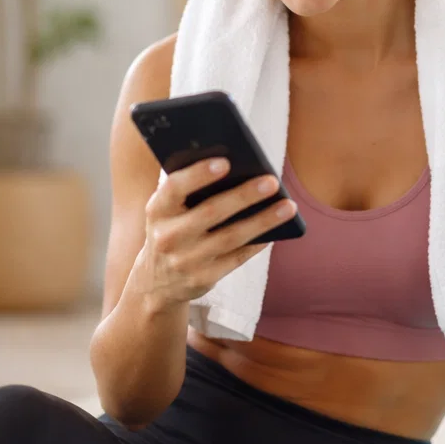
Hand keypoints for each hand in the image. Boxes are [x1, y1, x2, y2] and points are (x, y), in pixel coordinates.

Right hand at [136, 157, 296, 306]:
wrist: (156, 281)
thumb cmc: (171, 229)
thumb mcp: (167, 211)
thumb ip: (189, 190)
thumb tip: (236, 167)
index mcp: (157, 211)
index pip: (175, 188)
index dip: (198, 174)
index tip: (225, 162)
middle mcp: (167, 237)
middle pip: (211, 212)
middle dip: (244, 196)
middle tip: (272, 181)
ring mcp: (186, 261)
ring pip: (231, 237)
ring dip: (263, 220)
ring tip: (288, 206)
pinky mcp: (203, 279)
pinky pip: (237, 258)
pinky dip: (258, 242)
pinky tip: (277, 229)